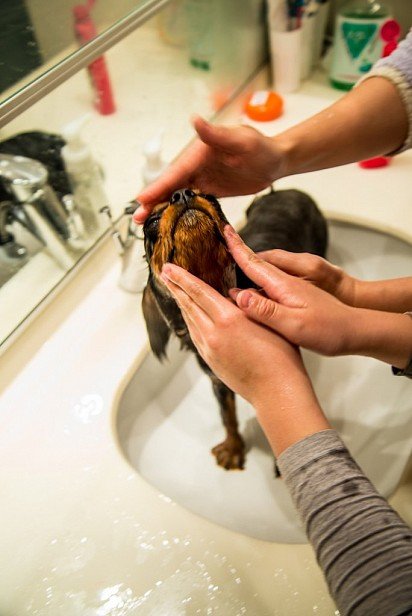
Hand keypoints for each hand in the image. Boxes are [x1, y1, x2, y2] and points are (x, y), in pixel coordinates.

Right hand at [133, 116, 282, 222]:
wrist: (275, 161)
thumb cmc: (261, 147)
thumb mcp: (240, 140)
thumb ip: (216, 134)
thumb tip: (195, 120)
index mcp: (199, 152)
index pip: (175, 172)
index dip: (158, 186)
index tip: (141, 198)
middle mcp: (196, 165)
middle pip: (170, 185)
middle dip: (152, 201)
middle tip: (137, 218)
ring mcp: (201, 178)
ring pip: (176, 195)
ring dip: (160, 208)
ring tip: (145, 223)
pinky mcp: (208, 189)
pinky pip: (189, 201)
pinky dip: (176, 211)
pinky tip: (167, 222)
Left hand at [160, 263, 303, 406]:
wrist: (277, 391)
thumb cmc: (281, 356)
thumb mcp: (268, 320)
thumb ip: (247, 304)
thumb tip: (232, 294)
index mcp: (229, 319)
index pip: (198, 291)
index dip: (182, 278)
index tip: (169, 267)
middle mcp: (213, 334)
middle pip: (188, 305)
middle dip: (175, 287)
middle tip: (164, 273)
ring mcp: (209, 349)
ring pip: (190, 321)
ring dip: (181, 304)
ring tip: (176, 291)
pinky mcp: (211, 361)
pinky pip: (195, 335)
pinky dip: (190, 321)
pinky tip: (192, 317)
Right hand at [226, 227, 354, 356]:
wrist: (358, 331)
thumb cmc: (329, 330)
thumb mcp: (295, 324)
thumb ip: (266, 310)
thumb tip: (238, 294)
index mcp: (285, 285)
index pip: (255, 262)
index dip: (237, 248)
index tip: (224, 230)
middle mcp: (288, 283)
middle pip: (258, 266)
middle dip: (238, 255)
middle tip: (219, 248)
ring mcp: (294, 290)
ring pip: (264, 278)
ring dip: (247, 273)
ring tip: (227, 275)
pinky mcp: (298, 299)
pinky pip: (271, 288)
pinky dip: (257, 288)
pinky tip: (251, 298)